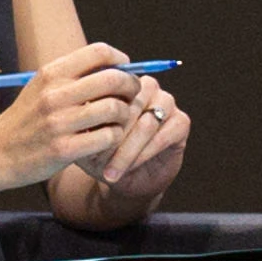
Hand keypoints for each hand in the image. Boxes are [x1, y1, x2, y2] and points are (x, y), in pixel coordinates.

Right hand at [0, 47, 146, 190]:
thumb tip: (116, 68)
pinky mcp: (65, 149)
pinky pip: (108, 137)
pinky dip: (115, 138)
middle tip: (132, 96)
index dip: (121, 60)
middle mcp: (55, 94)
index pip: (99, 52)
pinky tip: (107, 139)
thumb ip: (72, 77)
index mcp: (51, 73)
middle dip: (131, 87)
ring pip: (115, 109)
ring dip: (125, 115)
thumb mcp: (40, 88)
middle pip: (114, 79)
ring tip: (118, 121)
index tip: (125, 70)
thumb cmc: (25, 121)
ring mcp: (60, 123)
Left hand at [76, 71, 191, 218]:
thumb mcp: (83, 140)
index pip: (110, 87)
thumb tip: (80, 122)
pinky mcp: (180, 121)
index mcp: (119, 82)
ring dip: (127, 149)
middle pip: (130, 104)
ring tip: (109, 170)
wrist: (124, 178)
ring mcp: (165, 101)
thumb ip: (81, 126)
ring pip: (147, 122)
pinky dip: (143, 154)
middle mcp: (144, 86)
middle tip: (96, 158)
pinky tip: (127, 169)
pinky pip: (163, 135)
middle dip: (112, 135)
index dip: (97, 114)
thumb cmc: (99, 154)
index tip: (82, 139)